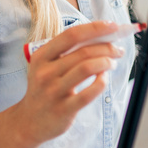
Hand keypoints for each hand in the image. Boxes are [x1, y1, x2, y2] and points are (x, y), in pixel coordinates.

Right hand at [14, 21, 122, 142]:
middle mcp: (46, 72)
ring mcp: (54, 91)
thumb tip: (100, 38)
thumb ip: (66, 52)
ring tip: (112, 63)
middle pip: (83, 52)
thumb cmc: (43, 88)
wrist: (29, 121)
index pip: (71, 35)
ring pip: (87, 68)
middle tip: (117, 49)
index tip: (112, 26)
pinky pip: (89, 93)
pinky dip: (102, 82)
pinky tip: (104, 79)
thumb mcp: (45, 66)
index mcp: (41, 56)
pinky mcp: (64, 109)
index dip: (94, 28)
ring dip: (106, 62)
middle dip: (106, 47)